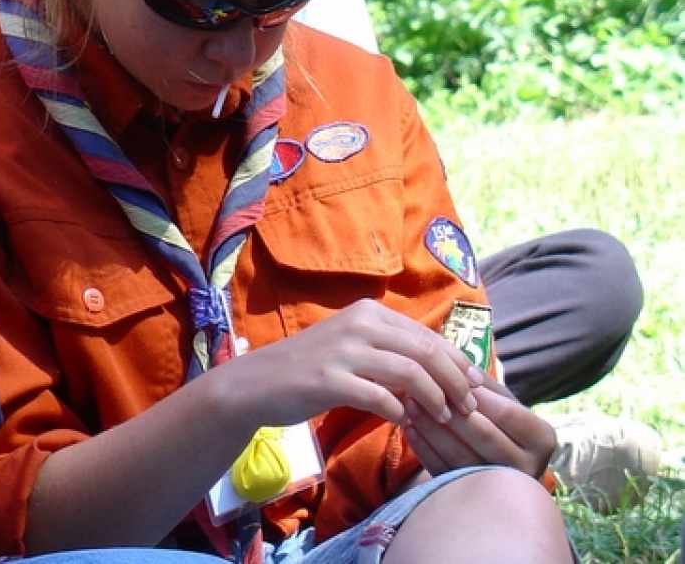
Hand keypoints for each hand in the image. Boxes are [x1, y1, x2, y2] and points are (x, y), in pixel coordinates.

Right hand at [224, 298, 478, 428]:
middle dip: (455, 382)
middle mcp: (359, 324)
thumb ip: (390, 349)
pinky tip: (404, 422)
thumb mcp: (353, 345)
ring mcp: (343, 351)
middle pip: (425, 352)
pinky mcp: (330, 380)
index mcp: (368, 311)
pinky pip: (380, 398)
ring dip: (434, 399)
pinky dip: (399, 412)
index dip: (458, 362)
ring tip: (443, 417)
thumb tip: (441, 367)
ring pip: (409, 373)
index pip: (428, 335)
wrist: (259, 382)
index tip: (476, 386)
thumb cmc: (311, 366)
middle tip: (469, 406)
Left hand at [401, 370, 555, 477]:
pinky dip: (425, 450)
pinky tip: (408, 429)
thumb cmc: (496, 417)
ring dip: (431, 428)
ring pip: (462, 456)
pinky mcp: (473, 495)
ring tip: (409, 405)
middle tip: (417, 389)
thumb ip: (482, 383)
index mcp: (541, 438)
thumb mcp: (500, 398)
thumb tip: (463, 373)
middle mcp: (529, 466)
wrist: (493, 456)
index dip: (475, 395)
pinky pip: (445, 472)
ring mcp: (501, 486)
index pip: (506, 413)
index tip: (445, 375)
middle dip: (449, 410)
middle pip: (484, 435)